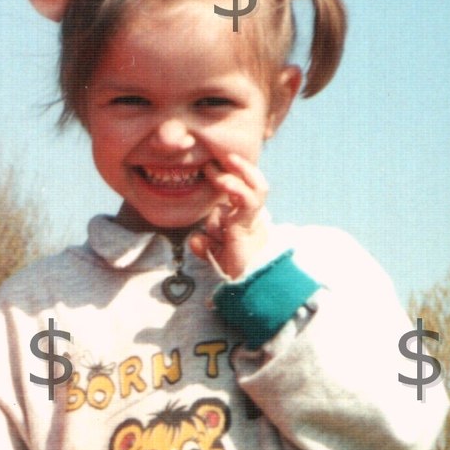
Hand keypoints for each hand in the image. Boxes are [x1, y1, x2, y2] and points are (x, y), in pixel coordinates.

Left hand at [186, 152, 271, 281]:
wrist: (250, 287)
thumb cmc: (235, 272)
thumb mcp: (215, 255)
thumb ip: (206, 245)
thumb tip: (195, 239)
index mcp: (244, 220)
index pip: (241, 192)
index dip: (230, 177)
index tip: (210, 168)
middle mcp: (251, 218)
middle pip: (252, 185)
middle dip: (239, 170)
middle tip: (214, 162)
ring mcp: (253, 221)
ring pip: (251, 192)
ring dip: (235, 179)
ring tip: (216, 172)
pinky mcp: (250, 226)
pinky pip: (248, 203)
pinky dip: (236, 192)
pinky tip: (224, 188)